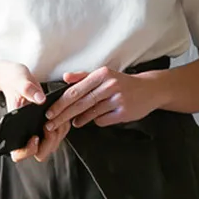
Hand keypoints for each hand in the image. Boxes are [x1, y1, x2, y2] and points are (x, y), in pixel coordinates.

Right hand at [0, 64, 65, 163]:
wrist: (16, 78)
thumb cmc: (14, 81)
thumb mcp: (20, 81)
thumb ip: (28, 89)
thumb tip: (40, 99)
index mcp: (14, 128)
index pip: (18, 153)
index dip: (28, 150)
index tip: (35, 137)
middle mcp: (25, 133)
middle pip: (39, 153)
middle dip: (49, 142)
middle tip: (50, 127)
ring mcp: (36, 130)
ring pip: (50, 145)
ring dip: (58, 135)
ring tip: (58, 118)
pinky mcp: (46, 125)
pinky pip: (57, 134)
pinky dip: (62, 127)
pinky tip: (62, 114)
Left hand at [47, 67, 161, 129]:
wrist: (149, 90)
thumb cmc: (122, 82)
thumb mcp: (104, 75)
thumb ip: (83, 77)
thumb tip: (65, 77)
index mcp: (102, 74)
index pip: (75, 91)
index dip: (60, 103)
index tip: (50, 112)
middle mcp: (110, 85)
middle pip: (80, 104)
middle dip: (63, 116)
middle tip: (51, 124)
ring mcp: (118, 100)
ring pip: (91, 113)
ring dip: (79, 119)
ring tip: (74, 122)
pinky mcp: (124, 112)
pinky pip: (103, 120)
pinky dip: (96, 120)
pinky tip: (96, 118)